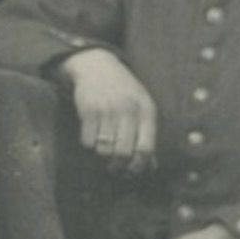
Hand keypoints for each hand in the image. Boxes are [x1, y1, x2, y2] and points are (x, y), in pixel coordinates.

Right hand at [58, 48, 158, 173]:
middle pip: (124, 153)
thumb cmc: (123, 92)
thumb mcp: (141, 108)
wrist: (97, 66)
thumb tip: (152, 168)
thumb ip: (147, 136)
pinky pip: (87, 141)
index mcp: (146, 110)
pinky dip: (88, 145)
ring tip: (102, 152)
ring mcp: (107, 109)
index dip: (139, 166)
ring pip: (104, 150)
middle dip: (118, 166)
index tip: (132, 172)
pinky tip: (91, 138)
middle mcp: (128, 110)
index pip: (146, 148)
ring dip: (102, 157)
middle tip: (114, 168)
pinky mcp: (88, 109)